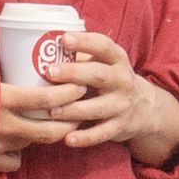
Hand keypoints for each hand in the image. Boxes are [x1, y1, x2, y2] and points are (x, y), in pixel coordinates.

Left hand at [16, 28, 178, 157]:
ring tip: (51, 111)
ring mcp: (121, 104)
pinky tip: (67, 139)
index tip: (64, 38)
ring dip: (73, 109)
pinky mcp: (119, 126)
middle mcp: (122, 80)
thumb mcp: (104, 63)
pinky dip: (84, 138)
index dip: (84, 42)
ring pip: (97, 107)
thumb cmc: (109, 79)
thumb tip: (36, 45)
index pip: (103, 46)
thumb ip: (79, 56)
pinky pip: (101, 134)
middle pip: (98, 75)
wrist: (143, 107)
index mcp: (116, 59)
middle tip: (49, 72)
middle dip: (73, 74)